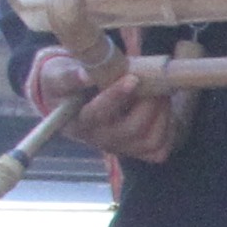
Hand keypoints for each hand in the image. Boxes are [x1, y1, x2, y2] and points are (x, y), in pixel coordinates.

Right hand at [39, 57, 187, 165]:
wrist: (72, 100)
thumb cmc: (65, 84)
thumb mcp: (58, 76)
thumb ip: (69, 76)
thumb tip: (85, 75)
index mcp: (78, 122)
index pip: (97, 114)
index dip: (116, 97)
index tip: (133, 79)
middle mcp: (99, 139)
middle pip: (131, 128)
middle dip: (149, 103)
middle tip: (157, 82)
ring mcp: (118, 147)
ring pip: (149, 140)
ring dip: (162, 114)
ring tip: (161, 92)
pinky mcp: (134, 151)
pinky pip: (158, 149)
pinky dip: (167, 129)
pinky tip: (161, 109)